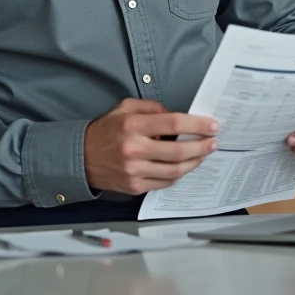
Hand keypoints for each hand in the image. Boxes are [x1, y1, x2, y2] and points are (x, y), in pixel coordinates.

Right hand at [83, 98, 218, 193]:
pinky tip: (186, 165)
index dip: (197, 125)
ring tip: (204, 154)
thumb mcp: (125, 108)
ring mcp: (134, 171)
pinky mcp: (134, 187)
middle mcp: (133, 149)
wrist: (80, 158)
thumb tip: (177, 116)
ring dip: (195, 162)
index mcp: (132, 126)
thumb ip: (152, 108)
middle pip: (178, 151)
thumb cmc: (106, 130)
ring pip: (175, 170)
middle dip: (202, 146)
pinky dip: (179, 174)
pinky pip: (165, 182)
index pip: (173, 123)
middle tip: (214, 142)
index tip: (212, 126)